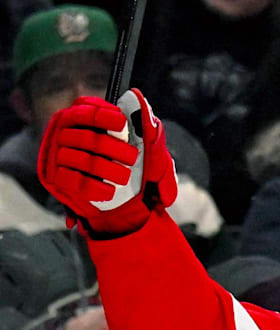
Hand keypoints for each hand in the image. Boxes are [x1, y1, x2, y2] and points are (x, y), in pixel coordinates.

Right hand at [37, 89, 176, 236]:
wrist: (122, 203)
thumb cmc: (130, 164)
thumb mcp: (144, 144)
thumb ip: (142, 122)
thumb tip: (136, 96)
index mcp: (79, 117)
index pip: (86, 110)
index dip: (103, 116)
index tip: (122, 124)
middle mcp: (62, 133)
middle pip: (88, 138)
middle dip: (114, 149)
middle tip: (133, 158)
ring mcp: (56, 155)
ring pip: (83, 160)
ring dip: (109, 170)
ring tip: (124, 177)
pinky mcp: (55, 178)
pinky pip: (74, 181)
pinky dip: (95, 187)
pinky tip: (109, 191)